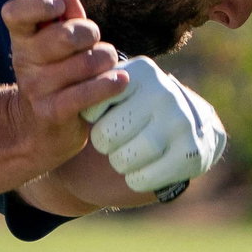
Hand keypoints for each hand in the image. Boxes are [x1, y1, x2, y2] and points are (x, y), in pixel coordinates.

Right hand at [1, 0, 126, 168]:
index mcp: (22, 39)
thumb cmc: (58, 74)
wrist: (41, 126)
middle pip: (65, 35)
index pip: (15, 13)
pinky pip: (88, 92)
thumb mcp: (57, 43)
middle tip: (92, 42)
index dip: (38, 4)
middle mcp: (24, 61)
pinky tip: (119, 81)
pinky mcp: (53, 111)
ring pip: (87, 62)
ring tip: (103, 66)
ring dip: (105, 61)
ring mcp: (37, 88)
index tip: (58, 7)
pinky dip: (109, 84)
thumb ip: (66, 18)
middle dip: (90, 33)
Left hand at [80, 57, 226, 191]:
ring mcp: (183, 122)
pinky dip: (136, 179)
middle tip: (116, 140)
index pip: (92, 104)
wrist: (178, 134)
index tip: (101, 116)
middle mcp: (165, 92)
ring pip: (125, 158)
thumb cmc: (129, 113)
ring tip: (128, 153)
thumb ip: (86, 88)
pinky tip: (140, 170)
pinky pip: (144, 178)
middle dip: (105, 144)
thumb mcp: (109, 92)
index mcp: (141, 71)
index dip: (90, 119)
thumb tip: (59, 91)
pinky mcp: (193, 153)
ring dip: (120, 163)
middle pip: (106, 136)